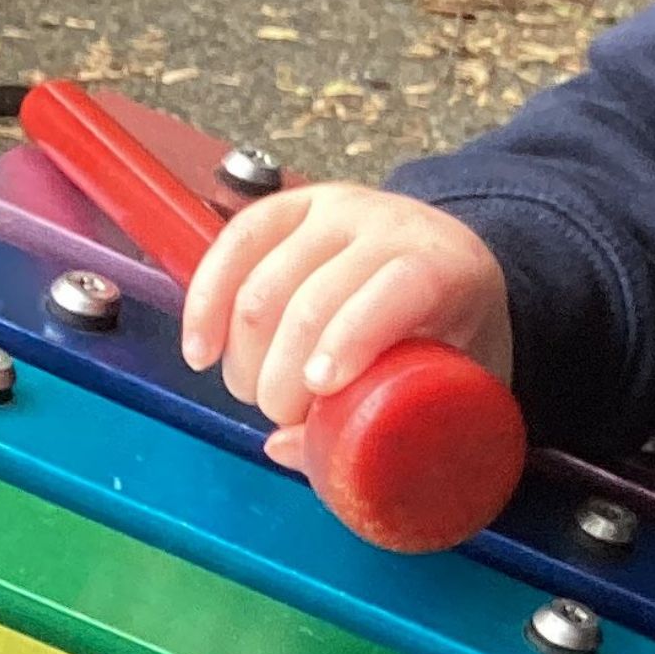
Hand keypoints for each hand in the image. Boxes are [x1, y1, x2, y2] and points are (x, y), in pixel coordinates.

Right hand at [181, 182, 512, 467]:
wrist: (449, 262)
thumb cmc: (453, 334)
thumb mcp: (453, 386)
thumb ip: (392, 429)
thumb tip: (285, 448)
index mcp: (448, 269)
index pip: (398, 291)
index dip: (352, 338)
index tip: (321, 388)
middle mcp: (391, 227)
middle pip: (315, 297)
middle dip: (283, 374)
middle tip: (286, 417)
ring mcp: (337, 209)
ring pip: (264, 280)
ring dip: (244, 354)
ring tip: (254, 394)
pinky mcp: (291, 205)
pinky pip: (234, 244)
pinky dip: (207, 302)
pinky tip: (202, 351)